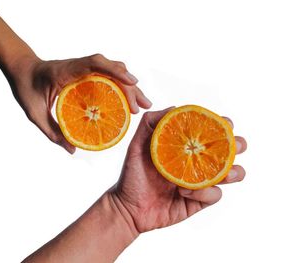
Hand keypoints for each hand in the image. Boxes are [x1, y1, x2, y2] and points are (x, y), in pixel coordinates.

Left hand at [7, 54, 151, 152]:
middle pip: (111, 68)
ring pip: (113, 70)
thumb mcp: (35, 112)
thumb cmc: (26, 88)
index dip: (116, 71)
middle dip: (130, 86)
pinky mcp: (86, 72)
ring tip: (142, 104)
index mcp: (67, 71)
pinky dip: (120, 84)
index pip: (95, 64)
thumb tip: (72, 149)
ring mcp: (84, 68)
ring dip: (129, 85)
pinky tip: (127, 99)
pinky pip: (107, 75)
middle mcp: (79, 66)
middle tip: (142, 107)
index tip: (132, 83)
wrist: (22, 70)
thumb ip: (52, 131)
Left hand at [112, 107, 246, 232]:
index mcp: (184, 148)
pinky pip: (214, 195)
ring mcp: (199, 183)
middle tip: (233, 146)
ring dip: (233, 171)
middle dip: (237, 145)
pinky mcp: (199, 201)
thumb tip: (175, 108)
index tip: (225, 122)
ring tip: (223, 173)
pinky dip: (204, 192)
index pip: (209, 133)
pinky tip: (183, 191)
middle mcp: (196, 163)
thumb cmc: (132, 175)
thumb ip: (151, 123)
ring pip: (231, 174)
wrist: (128, 207)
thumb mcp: (137, 146)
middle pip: (228, 152)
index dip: (222, 126)